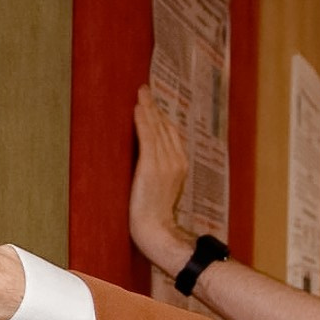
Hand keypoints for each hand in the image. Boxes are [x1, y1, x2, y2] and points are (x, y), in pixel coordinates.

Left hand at [129, 85, 194, 274]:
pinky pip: (148, 138)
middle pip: (165, 128)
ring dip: (148, 108)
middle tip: (144, 89)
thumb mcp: (162, 189)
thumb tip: (150, 160)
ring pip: (157, 129)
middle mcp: (176, 161)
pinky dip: (144, 121)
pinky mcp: (151, 167)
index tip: (152, 103)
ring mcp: (165, 164)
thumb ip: (160, 172)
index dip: (162, 117)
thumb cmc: (155, 216)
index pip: (171, 134)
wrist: (157, 230)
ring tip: (141, 92)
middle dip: (155, 107)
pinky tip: (138, 108)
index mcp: (180, 166)